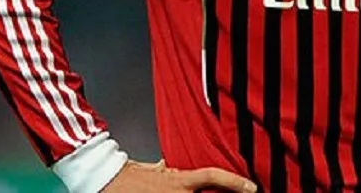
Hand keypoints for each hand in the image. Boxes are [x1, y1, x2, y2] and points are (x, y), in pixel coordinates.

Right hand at [102, 159, 256, 191]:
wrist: (108, 183)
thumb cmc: (129, 176)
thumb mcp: (154, 170)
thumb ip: (168, 172)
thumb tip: (171, 171)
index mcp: (180, 183)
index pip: (214, 178)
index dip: (236, 183)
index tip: (252, 187)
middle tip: (238, 192)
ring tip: (202, 190)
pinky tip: (178, 192)